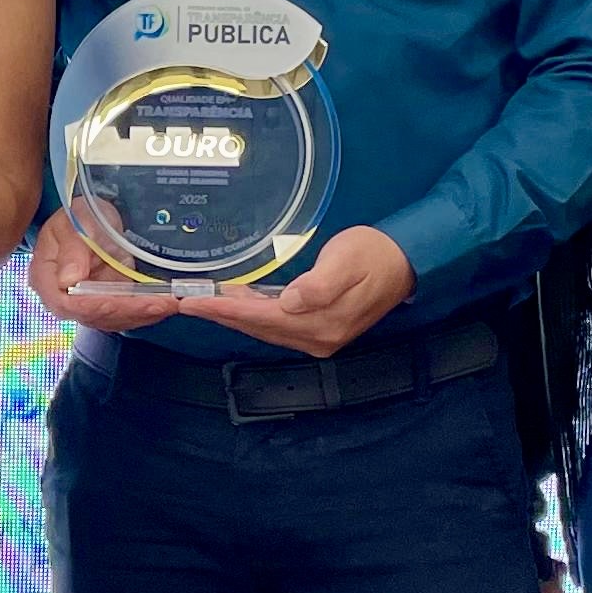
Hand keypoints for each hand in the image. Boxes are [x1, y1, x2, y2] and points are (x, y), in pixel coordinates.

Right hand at [26, 210, 180, 332]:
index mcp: (46, 277)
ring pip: (113, 318)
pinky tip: (165, 304)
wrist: (94, 218)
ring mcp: (87, 303)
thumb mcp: (75, 222)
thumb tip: (68, 281)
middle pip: (94, 315)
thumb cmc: (80, 216)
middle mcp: (64, 297)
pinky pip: (125, 314)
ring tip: (169, 303)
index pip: (66, 302)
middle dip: (129, 311)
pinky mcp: (107, 303)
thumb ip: (72, 249)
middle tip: (160, 304)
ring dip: (142, 313)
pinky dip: (145, 311)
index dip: (92, 306)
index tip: (116, 302)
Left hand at [177, 226, 414, 358]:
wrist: (405, 262)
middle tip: (186, 304)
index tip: (194, 302)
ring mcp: (319, 338)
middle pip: (258, 328)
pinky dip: (252, 315)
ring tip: (204, 303)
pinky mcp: (320, 330)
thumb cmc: (374, 254)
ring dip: (234, 317)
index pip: (262, 317)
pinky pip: (276, 326)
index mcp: (321, 323)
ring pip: (265, 329)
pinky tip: (239, 302)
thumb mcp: (346, 261)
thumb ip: (318, 285)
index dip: (226, 309)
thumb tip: (291, 301)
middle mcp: (317, 338)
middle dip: (221, 316)